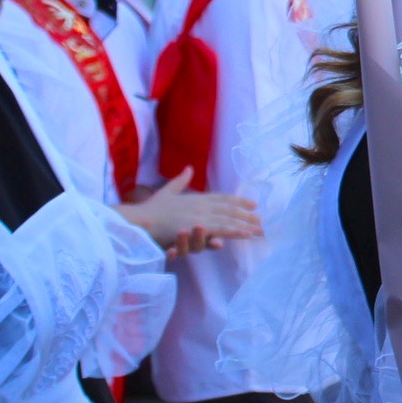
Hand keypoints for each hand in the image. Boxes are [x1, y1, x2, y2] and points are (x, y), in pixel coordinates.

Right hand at [120, 169, 262, 255]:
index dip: (238, 201)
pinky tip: (248, 234)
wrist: (140, 220)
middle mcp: (201, 204)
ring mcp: (201, 214)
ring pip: (230, 219)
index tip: (252, 204)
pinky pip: (222, 229)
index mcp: (196, 197)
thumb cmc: (150, 210)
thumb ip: (180, 181)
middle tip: (262, 220)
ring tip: (260, 229)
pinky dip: (237, 231)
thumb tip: (188, 168)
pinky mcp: (198, 226)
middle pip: (230, 208)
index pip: (222, 198)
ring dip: (246, 224)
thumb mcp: (167, 192)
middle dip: (247, 215)